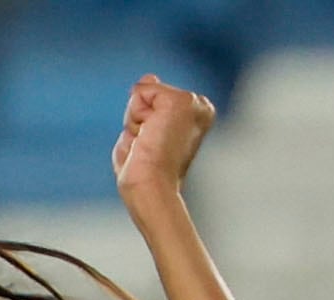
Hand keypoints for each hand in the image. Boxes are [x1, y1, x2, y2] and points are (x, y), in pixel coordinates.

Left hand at [113, 73, 215, 207]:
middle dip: (135, 123)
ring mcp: (193, 102)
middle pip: (145, 96)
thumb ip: (144, 106)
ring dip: (133, 124)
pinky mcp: (181, 101)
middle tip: (147, 148)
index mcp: (195, 116)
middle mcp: (200, 106)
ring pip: (141, 95)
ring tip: (147, 145)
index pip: (152, 101)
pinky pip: (140, 93)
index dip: (140, 127)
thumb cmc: (145, 175)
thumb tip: (148, 77)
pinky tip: (148, 136)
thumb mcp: (140, 135)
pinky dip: (135, 117)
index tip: (151, 149)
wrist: (152, 189)